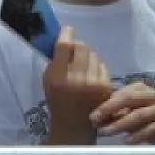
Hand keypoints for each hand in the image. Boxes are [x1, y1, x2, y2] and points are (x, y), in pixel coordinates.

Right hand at [42, 26, 112, 144]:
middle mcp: (77, 78)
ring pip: (94, 55)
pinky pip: (102, 65)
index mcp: (58, 76)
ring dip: (87, 56)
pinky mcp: (106, 87)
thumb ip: (55, 61)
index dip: (67, 34)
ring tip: (83, 65)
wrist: (75, 125)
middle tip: (74, 49)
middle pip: (82, 47)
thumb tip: (65, 40)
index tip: (67, 30)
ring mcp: (94, 83)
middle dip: (78, 45)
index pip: (65, 46)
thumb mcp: (47, 80)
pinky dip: (96, 66)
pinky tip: (91, 74)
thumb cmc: (57, 100)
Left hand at [92, 81, 154, 144]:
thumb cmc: (148, 122)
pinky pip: (153, 128)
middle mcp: (153, 95)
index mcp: (140, 88)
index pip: (120, 93)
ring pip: (140, 114)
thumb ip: (114, 114)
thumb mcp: (129, 116)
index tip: (91, 116)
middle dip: (109, 110)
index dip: (104, 104)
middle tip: (95, 121)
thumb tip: (93, 118)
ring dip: (121, 124)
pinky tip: (127, 141)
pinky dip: (139, 135)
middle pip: (129, 98)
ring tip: (107, 132)